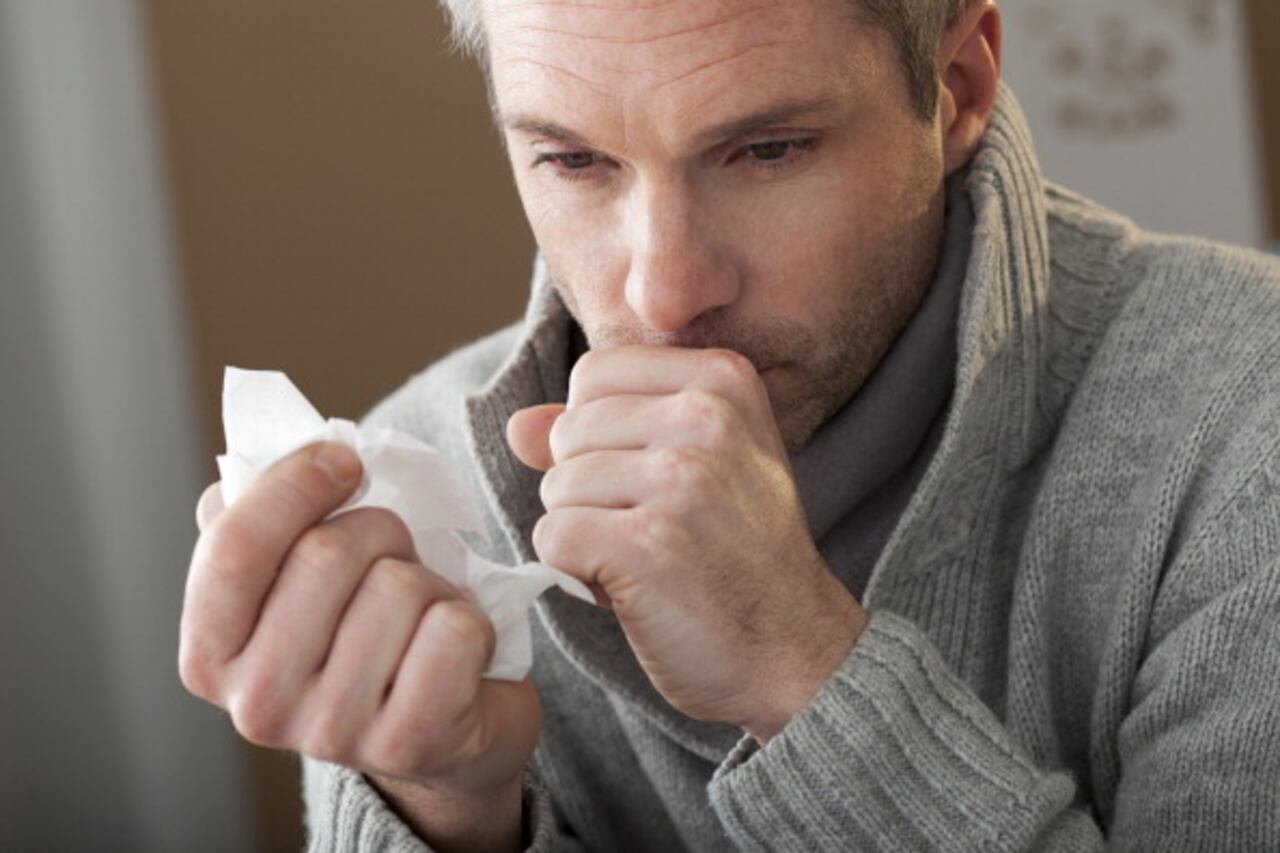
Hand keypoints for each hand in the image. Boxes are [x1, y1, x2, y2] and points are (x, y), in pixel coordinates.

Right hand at [178, 442, 534, 848]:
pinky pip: (453, 630)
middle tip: (395, 559)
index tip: (343, 460)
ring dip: (430, 583)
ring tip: (423, 616)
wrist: (445, 730)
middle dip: (381, 532)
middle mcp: (258, 704)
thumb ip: (261, 526)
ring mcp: (331, 732)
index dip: (293, 484)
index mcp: (212, 655)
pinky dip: (472, 622)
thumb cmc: (367, 634)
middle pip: (326, 555)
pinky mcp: (409, 743)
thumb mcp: (299, 581)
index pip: (234, 548)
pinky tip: (457, 652)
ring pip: (398, 588)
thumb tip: (243, 468)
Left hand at [508, 346, 866, 740]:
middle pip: (569, 431)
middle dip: (588, 489)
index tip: (648, 477)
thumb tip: (517, 424)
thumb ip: (605, 430)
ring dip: (584, 533)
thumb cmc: (741, 557)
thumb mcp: (697, 465)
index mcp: (723, 380)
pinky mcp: (646, 544)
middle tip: (653, 529)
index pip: (594, 372)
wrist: (797, 650)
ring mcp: (680, 479)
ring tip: (647, 558)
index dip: (596, 432)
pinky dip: (575, 571)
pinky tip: (629, 586)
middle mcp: (706, 416)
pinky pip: (552, 536)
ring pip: (556, 486)